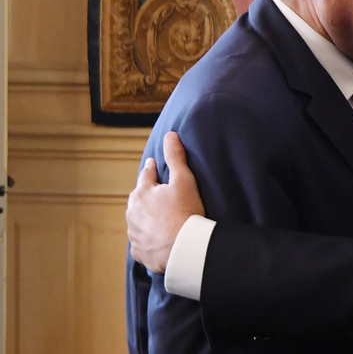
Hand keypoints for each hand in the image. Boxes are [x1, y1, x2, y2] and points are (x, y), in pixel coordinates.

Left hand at [126, 132, 205, 273]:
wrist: (184, 247)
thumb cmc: (186, 211)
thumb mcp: (184, 180)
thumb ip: (175, 156)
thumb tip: (170, 134)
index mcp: (142, 193)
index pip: (146, 176)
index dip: (151, 169)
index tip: (153, 165)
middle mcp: (132, 212)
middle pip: (139, 199)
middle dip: (147, 195)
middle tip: (159, 195)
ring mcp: (134, 233)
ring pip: (138, 221)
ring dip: (146, 218)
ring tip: (160, 219)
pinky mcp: (139, 251)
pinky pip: (141, 242)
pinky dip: (148, 238)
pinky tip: (158, 239)